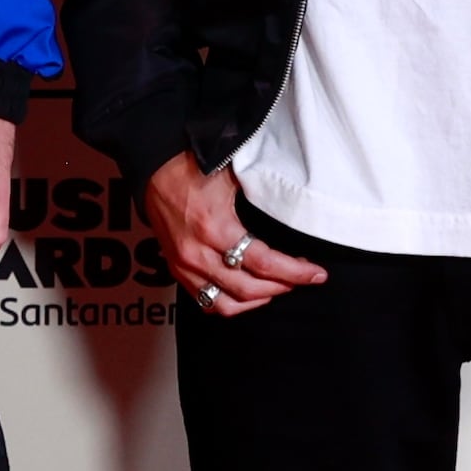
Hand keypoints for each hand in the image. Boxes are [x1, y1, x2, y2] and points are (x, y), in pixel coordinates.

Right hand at [145, 151, 324, 316]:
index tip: (316, 274)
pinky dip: (230, 304)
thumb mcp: (234, 177)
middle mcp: (196, 252)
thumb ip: (259, 200)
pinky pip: (205, 302)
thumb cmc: (192, 167)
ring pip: (226, 304)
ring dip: (257, 300)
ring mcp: (183, 265)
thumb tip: (293, 216)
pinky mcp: (176, 270)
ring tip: (278, 288)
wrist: (154, 168)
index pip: (263, 262)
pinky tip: (248, 295)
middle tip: (302, 278)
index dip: (294, 272)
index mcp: (213, 227)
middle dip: (282, 286)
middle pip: (248, 288)